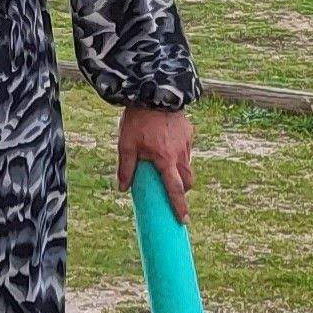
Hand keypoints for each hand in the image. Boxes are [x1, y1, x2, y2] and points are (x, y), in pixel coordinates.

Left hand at [117, 106, 194, 221]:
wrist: (153, 91)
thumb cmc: (137, 120)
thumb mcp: (126, 144)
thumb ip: (125, 168)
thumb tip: (122, 189)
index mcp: (165, 159)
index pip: (175, 189)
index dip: (179, 206)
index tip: (183, 220)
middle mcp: (180, 153)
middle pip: (188, 180)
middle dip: (183, 189)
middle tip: (172, 190)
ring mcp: (187, 142)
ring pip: (187, 164)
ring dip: (179, 170)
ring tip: (164, 163)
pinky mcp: (189, 132)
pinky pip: (186, 148)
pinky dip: (178, 152)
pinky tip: (166, 143)